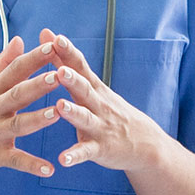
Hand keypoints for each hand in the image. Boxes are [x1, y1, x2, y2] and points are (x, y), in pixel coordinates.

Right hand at [0, 36, 63, 180]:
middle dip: (38, 84)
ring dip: (37, 119)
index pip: (14, 70)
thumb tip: (18, 39)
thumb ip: (2, 64)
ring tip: (57, 113)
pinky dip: (31, 165)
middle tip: (59, 75)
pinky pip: (14, 160)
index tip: (52, 45)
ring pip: (17, 125)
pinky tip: (49, 169)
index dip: (33, 58)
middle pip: (17, 94)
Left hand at [42, 29, 167, 172]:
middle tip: (60, 70)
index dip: (68, 52)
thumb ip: (66, 62)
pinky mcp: (100, 149)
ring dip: (73, 112)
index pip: (80, 66)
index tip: (55, 38)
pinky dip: (74, 156)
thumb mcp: (92, 86)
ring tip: (60, 106)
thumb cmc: (110, 110)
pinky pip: (86, 152)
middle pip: (85, 89)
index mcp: (93, 88)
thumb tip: (49, 35)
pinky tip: (62, 160)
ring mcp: (100, 127)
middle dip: (72, 79)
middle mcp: (98, 104)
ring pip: (85, 118)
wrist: (145, 144)